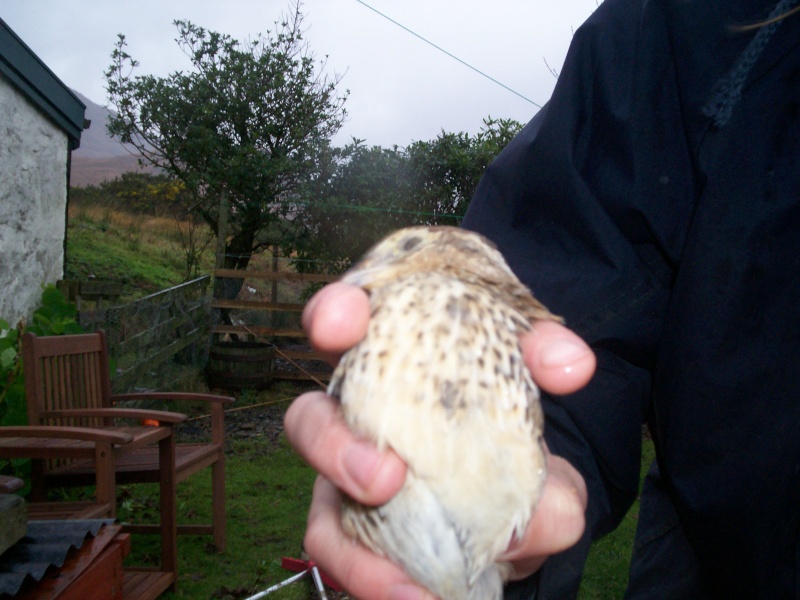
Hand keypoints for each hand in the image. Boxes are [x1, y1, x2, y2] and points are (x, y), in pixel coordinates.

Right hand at [285, 283, 593, 598]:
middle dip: (334, 448)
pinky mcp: (371, 541)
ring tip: (414, 592)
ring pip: (322, 519)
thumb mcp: (530, 373)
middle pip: (307, 423)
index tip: (342, 323)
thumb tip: (569, 367)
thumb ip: (549, 357)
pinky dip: (392, 591)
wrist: (516, 470)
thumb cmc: (501, 400)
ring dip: (359, 557)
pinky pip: (361, 572)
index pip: (339, 322)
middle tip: (388, 480)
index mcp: (382, 360)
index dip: (331, 315)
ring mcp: (354, 487)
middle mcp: (355, 421)